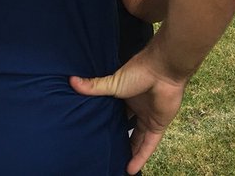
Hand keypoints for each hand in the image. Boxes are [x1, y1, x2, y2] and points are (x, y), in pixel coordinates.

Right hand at [70, 48, 186, 174]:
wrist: (163, 69)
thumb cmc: (139, 71)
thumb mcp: (113, 82)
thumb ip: (94, 86)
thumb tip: (72, 80)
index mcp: (126, 96)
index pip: (116, 113)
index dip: (108, 123)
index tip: (97, 133)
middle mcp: (138, 108)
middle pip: (127, 128)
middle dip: (119, 139)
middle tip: (106, 152)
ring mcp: (149, 117)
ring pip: (138, 140)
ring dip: (130, 152)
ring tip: (118, 165)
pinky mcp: (158, 125)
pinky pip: (149, 145)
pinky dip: (141, 157)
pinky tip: (131, 170)